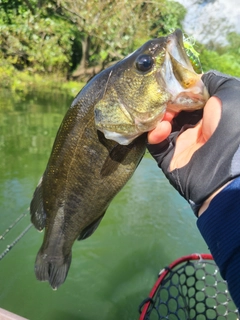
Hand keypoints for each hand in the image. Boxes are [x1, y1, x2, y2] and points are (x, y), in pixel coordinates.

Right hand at [147, 71, 239, 215]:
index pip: (188, 99)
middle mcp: (196, 128)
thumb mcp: (231, 92)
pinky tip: (161, 129)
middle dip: (166, 103)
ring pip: (161, 125)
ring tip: (163, 115)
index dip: (178, 90)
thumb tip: (193, 79)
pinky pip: (156, 145)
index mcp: (211, 114)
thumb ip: (212, 80)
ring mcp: (182, 144)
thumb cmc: (231, 126)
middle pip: (172, 110)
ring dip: (159, 117)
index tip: (169, 83)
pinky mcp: (170, 158)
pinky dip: (154, 135)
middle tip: (162, 99)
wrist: (226, 168)